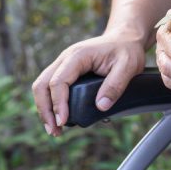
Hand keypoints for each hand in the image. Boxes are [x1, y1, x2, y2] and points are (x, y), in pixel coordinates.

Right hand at [31, 32, 145, 136]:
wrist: (124, 38)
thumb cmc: (126, 50)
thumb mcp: (128, 66)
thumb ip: (115, 85)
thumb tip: (101, 106)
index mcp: (78, 55)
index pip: (58, 81)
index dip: (58, 104)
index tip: (63, 122)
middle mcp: (66, 58)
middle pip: (42, 84)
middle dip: (45, 109)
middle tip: (54, 131)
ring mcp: (63, 64)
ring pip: (42, 86)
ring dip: (44, 108)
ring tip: (54, 129)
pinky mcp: (65, 70)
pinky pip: (50, 86)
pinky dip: (49, 103)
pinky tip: (57, 117)